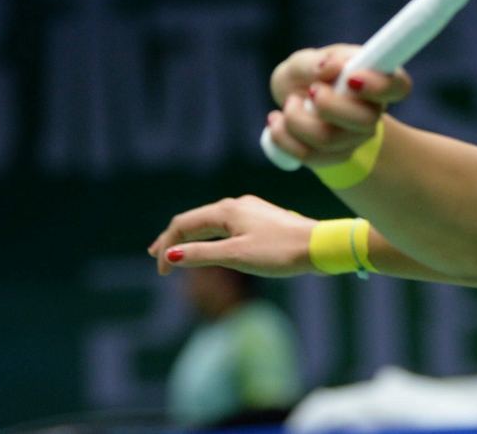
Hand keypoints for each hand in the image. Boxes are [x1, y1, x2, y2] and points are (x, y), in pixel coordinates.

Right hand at [147, 195, 317, 277]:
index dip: (168, 246)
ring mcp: (250, 211)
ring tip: (178, 253)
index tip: (161, 271)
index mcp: (227, 210)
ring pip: (211, 223)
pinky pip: (226, 227)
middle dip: (175, 239)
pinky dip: (210, 238)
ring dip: (192, 238)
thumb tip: (172, 255)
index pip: (185, 224)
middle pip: (196, 220)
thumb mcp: (236, 255)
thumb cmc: (279, 251)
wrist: (318, 245)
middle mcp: (236, 205)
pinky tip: (211, 247)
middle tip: (157, 257)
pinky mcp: (261, 221)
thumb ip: (203, 254)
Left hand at [266, 44, 412, 166]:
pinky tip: (277, 122)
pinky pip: (307, 156)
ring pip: (328, 139)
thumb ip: (312, 61)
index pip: (398, 86)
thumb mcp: (302, 61)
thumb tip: (326, 68)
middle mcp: (372, 111)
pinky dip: (283, 137)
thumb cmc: (306, 75)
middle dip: (329, 105)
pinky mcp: (333, 158)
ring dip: (296, 119)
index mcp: (375, 78)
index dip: (380, 86)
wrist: (294, 103)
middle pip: (364, 120)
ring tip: (289, 104)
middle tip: (311, 91)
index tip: (351, 79)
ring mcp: (355, 138)